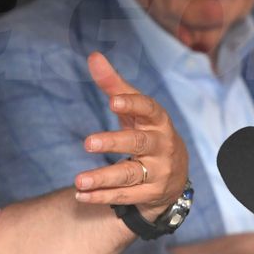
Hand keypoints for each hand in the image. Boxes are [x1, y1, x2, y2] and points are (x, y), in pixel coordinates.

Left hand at [74, 52, 188, 219]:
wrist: (174, 172)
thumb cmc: (147, 130)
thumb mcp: (135, 109)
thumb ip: (114, 84)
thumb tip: (93, 56)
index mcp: (158, 120)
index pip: (148, 108)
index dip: (132, 104)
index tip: (112, 101)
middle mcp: (161, 146)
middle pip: (138, 143)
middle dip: (114, 143)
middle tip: (88, 143)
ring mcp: (158, 172)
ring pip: (130, 175)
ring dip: (103, 178)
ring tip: (78, 180)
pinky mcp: (150, 194)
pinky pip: (124, 196)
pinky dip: (101, 197)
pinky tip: (80, 194)